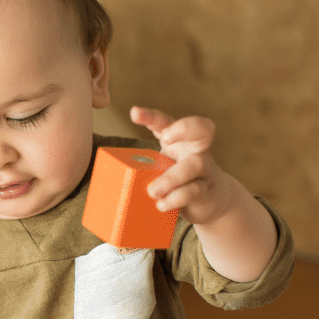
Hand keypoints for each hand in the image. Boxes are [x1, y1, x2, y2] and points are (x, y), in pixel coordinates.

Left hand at [130, 106, 235, 226]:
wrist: (212, 201)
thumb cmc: (178, 180)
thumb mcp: (162, 170)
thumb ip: (143, 169)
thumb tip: (106, 179)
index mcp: (179, 141)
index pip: (166, 122)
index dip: (151, 116)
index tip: (134, 113)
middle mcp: (195, 150)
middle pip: (202, 129)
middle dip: (184, 128)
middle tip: (167, 138)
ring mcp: (205, 169)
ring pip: (194, 165)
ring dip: (172, 178)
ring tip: (153, 191)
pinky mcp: (206, 190)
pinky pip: (194, 190)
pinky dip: (176, 198)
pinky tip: (161, 204)